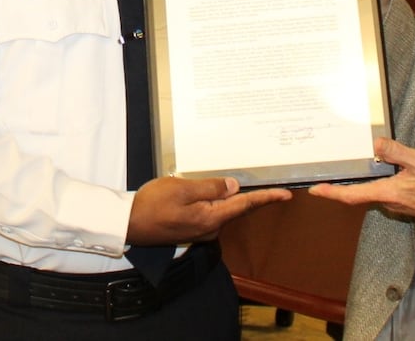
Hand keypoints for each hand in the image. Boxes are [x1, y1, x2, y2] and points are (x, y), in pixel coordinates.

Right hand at [126, 176, 292, 245]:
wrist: (129, 223)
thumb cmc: (152, 204)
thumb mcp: (182, 188)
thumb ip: (210, 188)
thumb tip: (233, 186)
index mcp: (211, 218)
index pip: (245, 205)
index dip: (266, 198)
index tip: (286, 195)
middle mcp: (210, 228)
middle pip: (236, 208)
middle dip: (252, 197)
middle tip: (270, 186)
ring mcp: (200, 231)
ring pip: (223, 211)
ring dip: (231, 199)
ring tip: (238, 183)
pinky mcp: (191, 229)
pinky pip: (211, 213)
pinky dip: (216, 203)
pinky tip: (214, 193)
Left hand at [308, 137, 414, 223]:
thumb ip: (397, 152)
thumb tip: (376, 144)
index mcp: (390, 193)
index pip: (353, 196)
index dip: (332, 193)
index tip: (316, 190)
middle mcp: (392, 204)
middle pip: (362, 194)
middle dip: (348, 183)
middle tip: (333, 171)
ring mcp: (401, 206)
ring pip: (377, 192)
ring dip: (369, 181)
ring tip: (360, 165)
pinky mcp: (409, 205)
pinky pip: (390, 194)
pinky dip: (384, 183)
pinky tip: (388, 171)